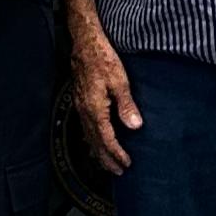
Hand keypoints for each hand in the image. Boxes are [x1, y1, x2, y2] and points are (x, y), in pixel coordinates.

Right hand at [66, 17, 142, 174]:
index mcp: (95, 110)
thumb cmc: (102, 59)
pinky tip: (95, 141)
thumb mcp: (120, 81)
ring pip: (88, 136)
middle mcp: (85, 112)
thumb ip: (127, 105)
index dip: (117, 153)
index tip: (127, 164)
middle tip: (118, 172)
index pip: (107, 139)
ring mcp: (80, 107)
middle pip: (95, 143)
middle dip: (106, 159)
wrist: (85, 43)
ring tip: (107, 163)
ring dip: (98, 152)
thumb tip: (135, 126)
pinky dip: (92, 140)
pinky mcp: (80, 101)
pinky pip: (85, 127)